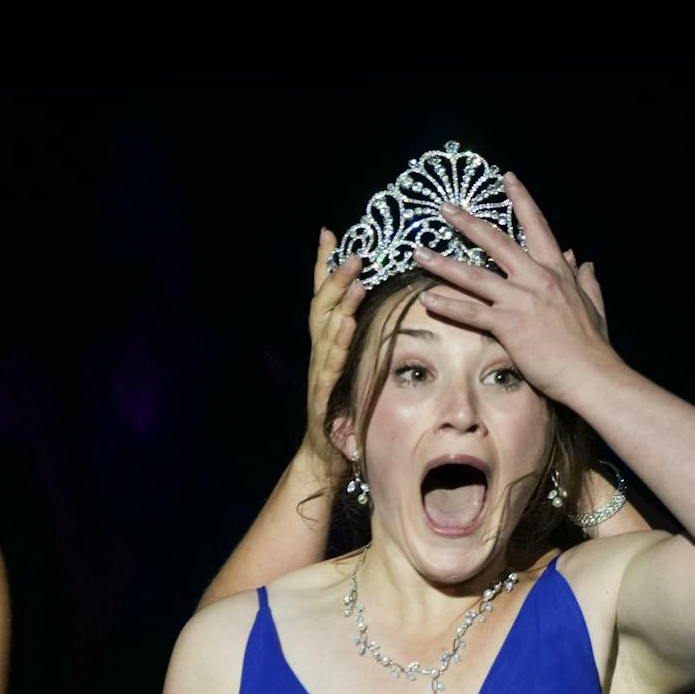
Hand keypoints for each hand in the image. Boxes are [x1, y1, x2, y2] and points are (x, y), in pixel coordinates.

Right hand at [303, 230, 363, 468]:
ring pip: (325, 331)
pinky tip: (347, 326)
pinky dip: (337, 344)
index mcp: (328, 345)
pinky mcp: (322, 397)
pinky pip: (330, 366)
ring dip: (340, 304)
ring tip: (355, 281)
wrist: (325, 459)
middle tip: (354, 254)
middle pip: (323, 307)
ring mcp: (319, 374)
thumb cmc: (345, 416)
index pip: (324, 298)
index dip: (324, 266)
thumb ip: (361, 347)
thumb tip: (375, 316)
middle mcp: (319, 354)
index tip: (329, 234)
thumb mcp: (356, 374)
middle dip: (336, 277)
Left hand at [407, 172, 620, 403]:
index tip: (507, 179)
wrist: (589, 373)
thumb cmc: (591, 344)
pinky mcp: (508, 324)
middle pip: (496, 242)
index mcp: (556, 271)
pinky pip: (470, 312)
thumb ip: (585, 280)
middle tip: (445, 208)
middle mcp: (535, 278)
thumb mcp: (593, 303)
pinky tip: (426, 300)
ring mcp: (519, 300)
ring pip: (474, 275)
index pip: (537, 226)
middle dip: (468, 222)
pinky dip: (447, 306)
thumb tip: (582, 260)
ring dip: (443, 263)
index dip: (521, 200)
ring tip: (419, 253)